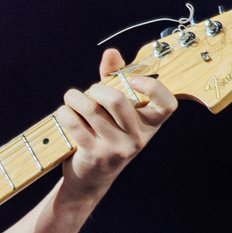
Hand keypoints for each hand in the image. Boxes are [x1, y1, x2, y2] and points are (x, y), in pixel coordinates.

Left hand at [57, 47, 177, 200]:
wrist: (91, 179)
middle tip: (89, 92)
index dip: (154, 87)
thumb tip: (112, 53)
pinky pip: (75, 122)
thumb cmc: (105, 134)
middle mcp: (137, 138)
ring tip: (71, 98)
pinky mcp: (94, 154)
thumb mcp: (115, 110)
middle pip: (117, 100)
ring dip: (75, 97)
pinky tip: (64, 112)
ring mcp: (117, 148)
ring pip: (91, 109)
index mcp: (150, 125)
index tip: (133, 80)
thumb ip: (115, 78)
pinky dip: (64, 112)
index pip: (168, 105)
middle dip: (96, 89)